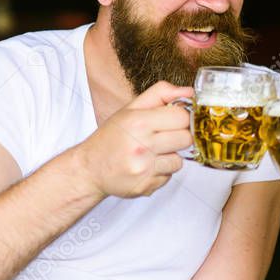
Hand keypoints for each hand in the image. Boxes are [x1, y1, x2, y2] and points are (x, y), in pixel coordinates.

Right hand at [74, 81, 193, 197]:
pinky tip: (147, 167)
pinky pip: (169, 177)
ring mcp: (144, 169)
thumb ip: (160, 94)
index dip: (181, 117)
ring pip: (179, 161)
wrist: (90, 168)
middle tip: (164, 136)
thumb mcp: (130, 108)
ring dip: (170, 156)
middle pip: (186, 138)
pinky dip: (161, 172)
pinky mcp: (146, 186)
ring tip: (153, 153)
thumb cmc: (111, 138)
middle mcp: (141, 146)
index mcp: (138, 122)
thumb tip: (189, 92)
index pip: (182, 116)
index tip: (174, 119)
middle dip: (179, 136)